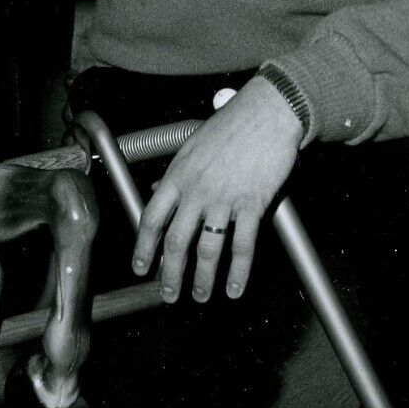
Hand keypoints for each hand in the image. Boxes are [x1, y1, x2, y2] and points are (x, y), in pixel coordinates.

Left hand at [131, 77, 303, 304]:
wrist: (267, 112)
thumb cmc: (231, 125)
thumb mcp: (192, 145)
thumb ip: (176, 173)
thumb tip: (158, 190)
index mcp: (178, 175)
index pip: (151, 218)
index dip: (143, 248)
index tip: (141, 268)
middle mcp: (196, 191)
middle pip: (176, 242)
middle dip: (170, 274)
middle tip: (168, 295)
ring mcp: (224, 199)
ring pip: (207, 249)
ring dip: (203, 279)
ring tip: (200, 296)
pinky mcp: (252, 204)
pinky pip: (242, 246)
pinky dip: (238, 272)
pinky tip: (234, 288)